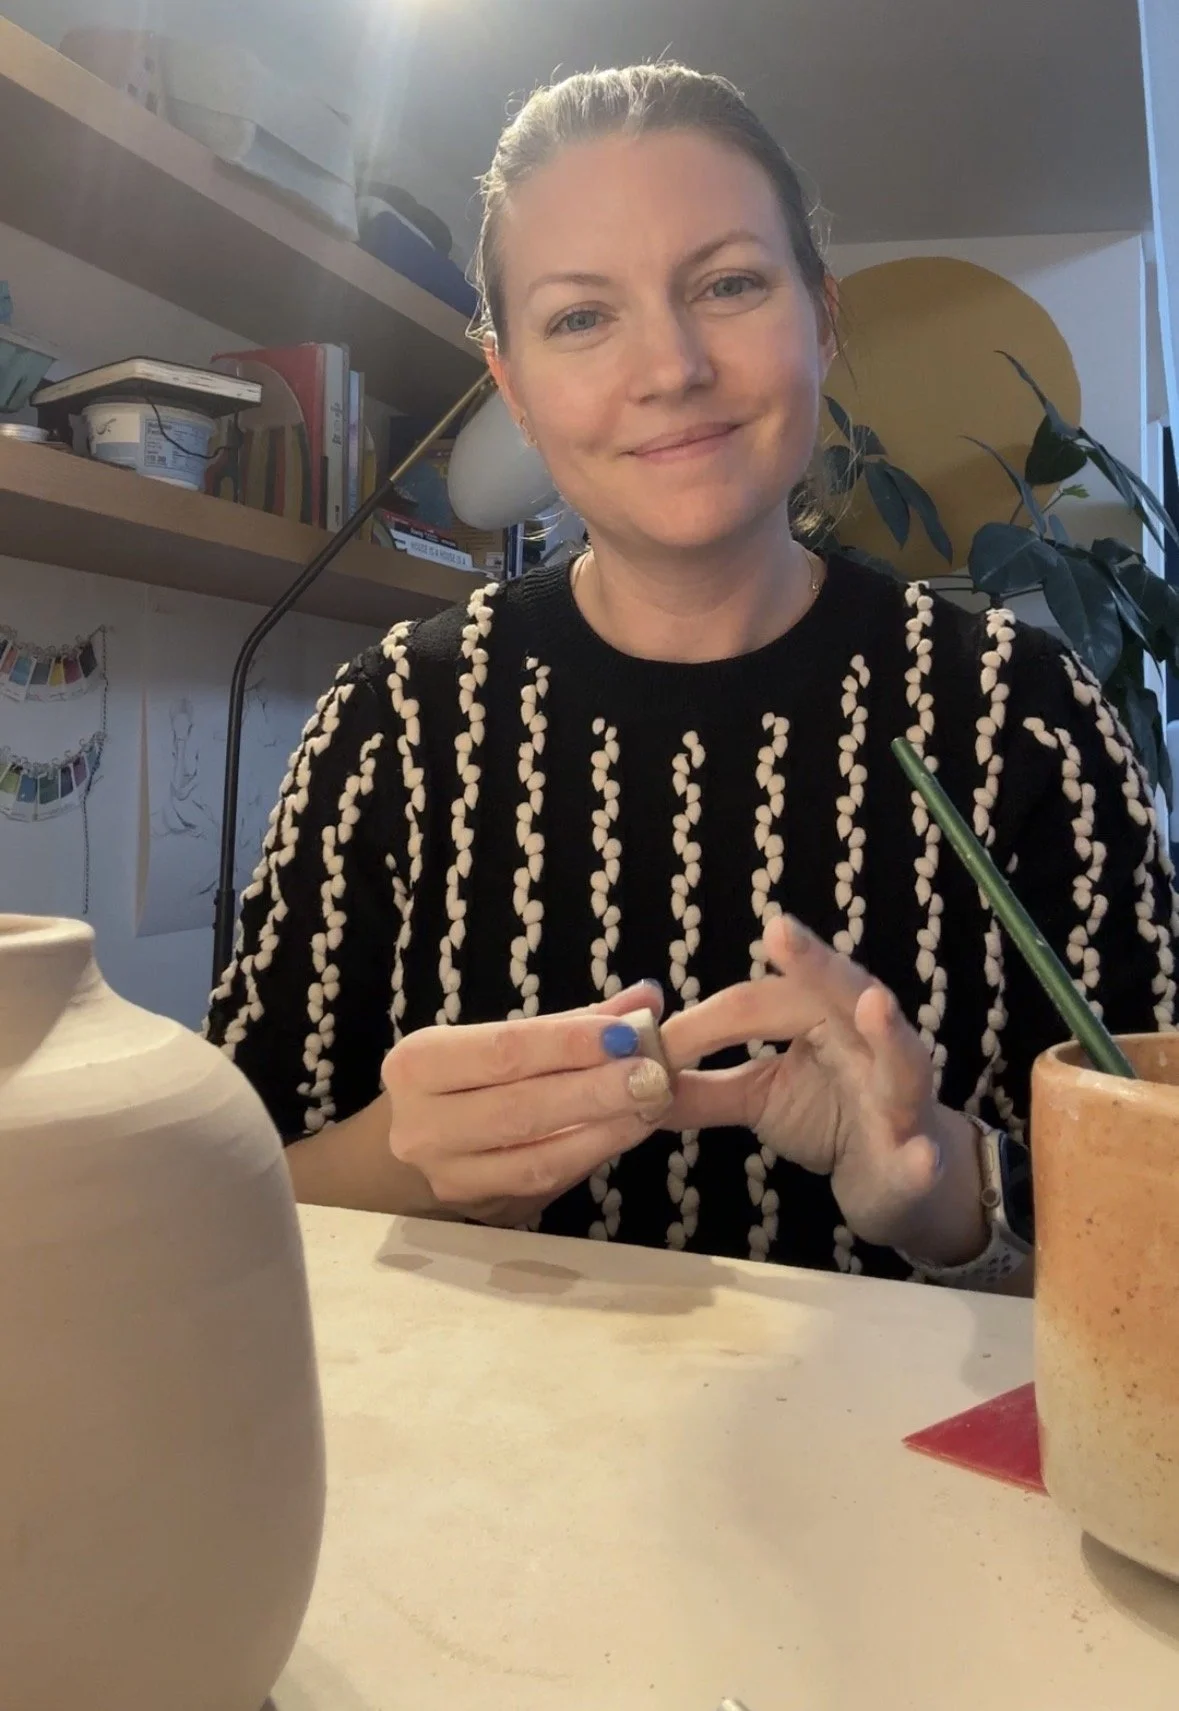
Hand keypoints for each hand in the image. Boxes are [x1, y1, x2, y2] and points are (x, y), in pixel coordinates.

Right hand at [382, 981, 676, 1225]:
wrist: (411, 1143)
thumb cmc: (463, 1078)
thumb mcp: (498, 1039)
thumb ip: (572, 1022)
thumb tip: (646, 1000)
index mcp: (419, 1065)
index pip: (503, 1051)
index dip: (568, 1043)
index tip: (627, 1033)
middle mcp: (424, 1127)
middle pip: (520, 1111)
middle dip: (594, 1092)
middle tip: (655, 1077)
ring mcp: (450, 1179)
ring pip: (536, 1162)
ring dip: (603, 1133)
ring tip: (652, 1106)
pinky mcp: (483, 1212)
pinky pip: (546, 1188)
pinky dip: (590, 1159)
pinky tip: (625, 1134)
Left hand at [667, 916, 986, 1262]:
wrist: (900, 1178)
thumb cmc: (830, 1116)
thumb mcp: (757, 1096)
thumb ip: (700, 1087)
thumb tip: (632, 1073)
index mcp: (822, 1014)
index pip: (757, 1002)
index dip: (702, 1023)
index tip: (652, 1042)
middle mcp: (867, 1039)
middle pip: (841, 991)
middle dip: (813, 962)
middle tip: (779, 930)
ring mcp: (901, 1094)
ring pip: (899, 1058)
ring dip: (889, 1033)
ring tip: (875, 1005)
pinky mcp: (919, 1153)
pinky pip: (920, 1155)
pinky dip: (920, 1157)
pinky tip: (920, 1156)